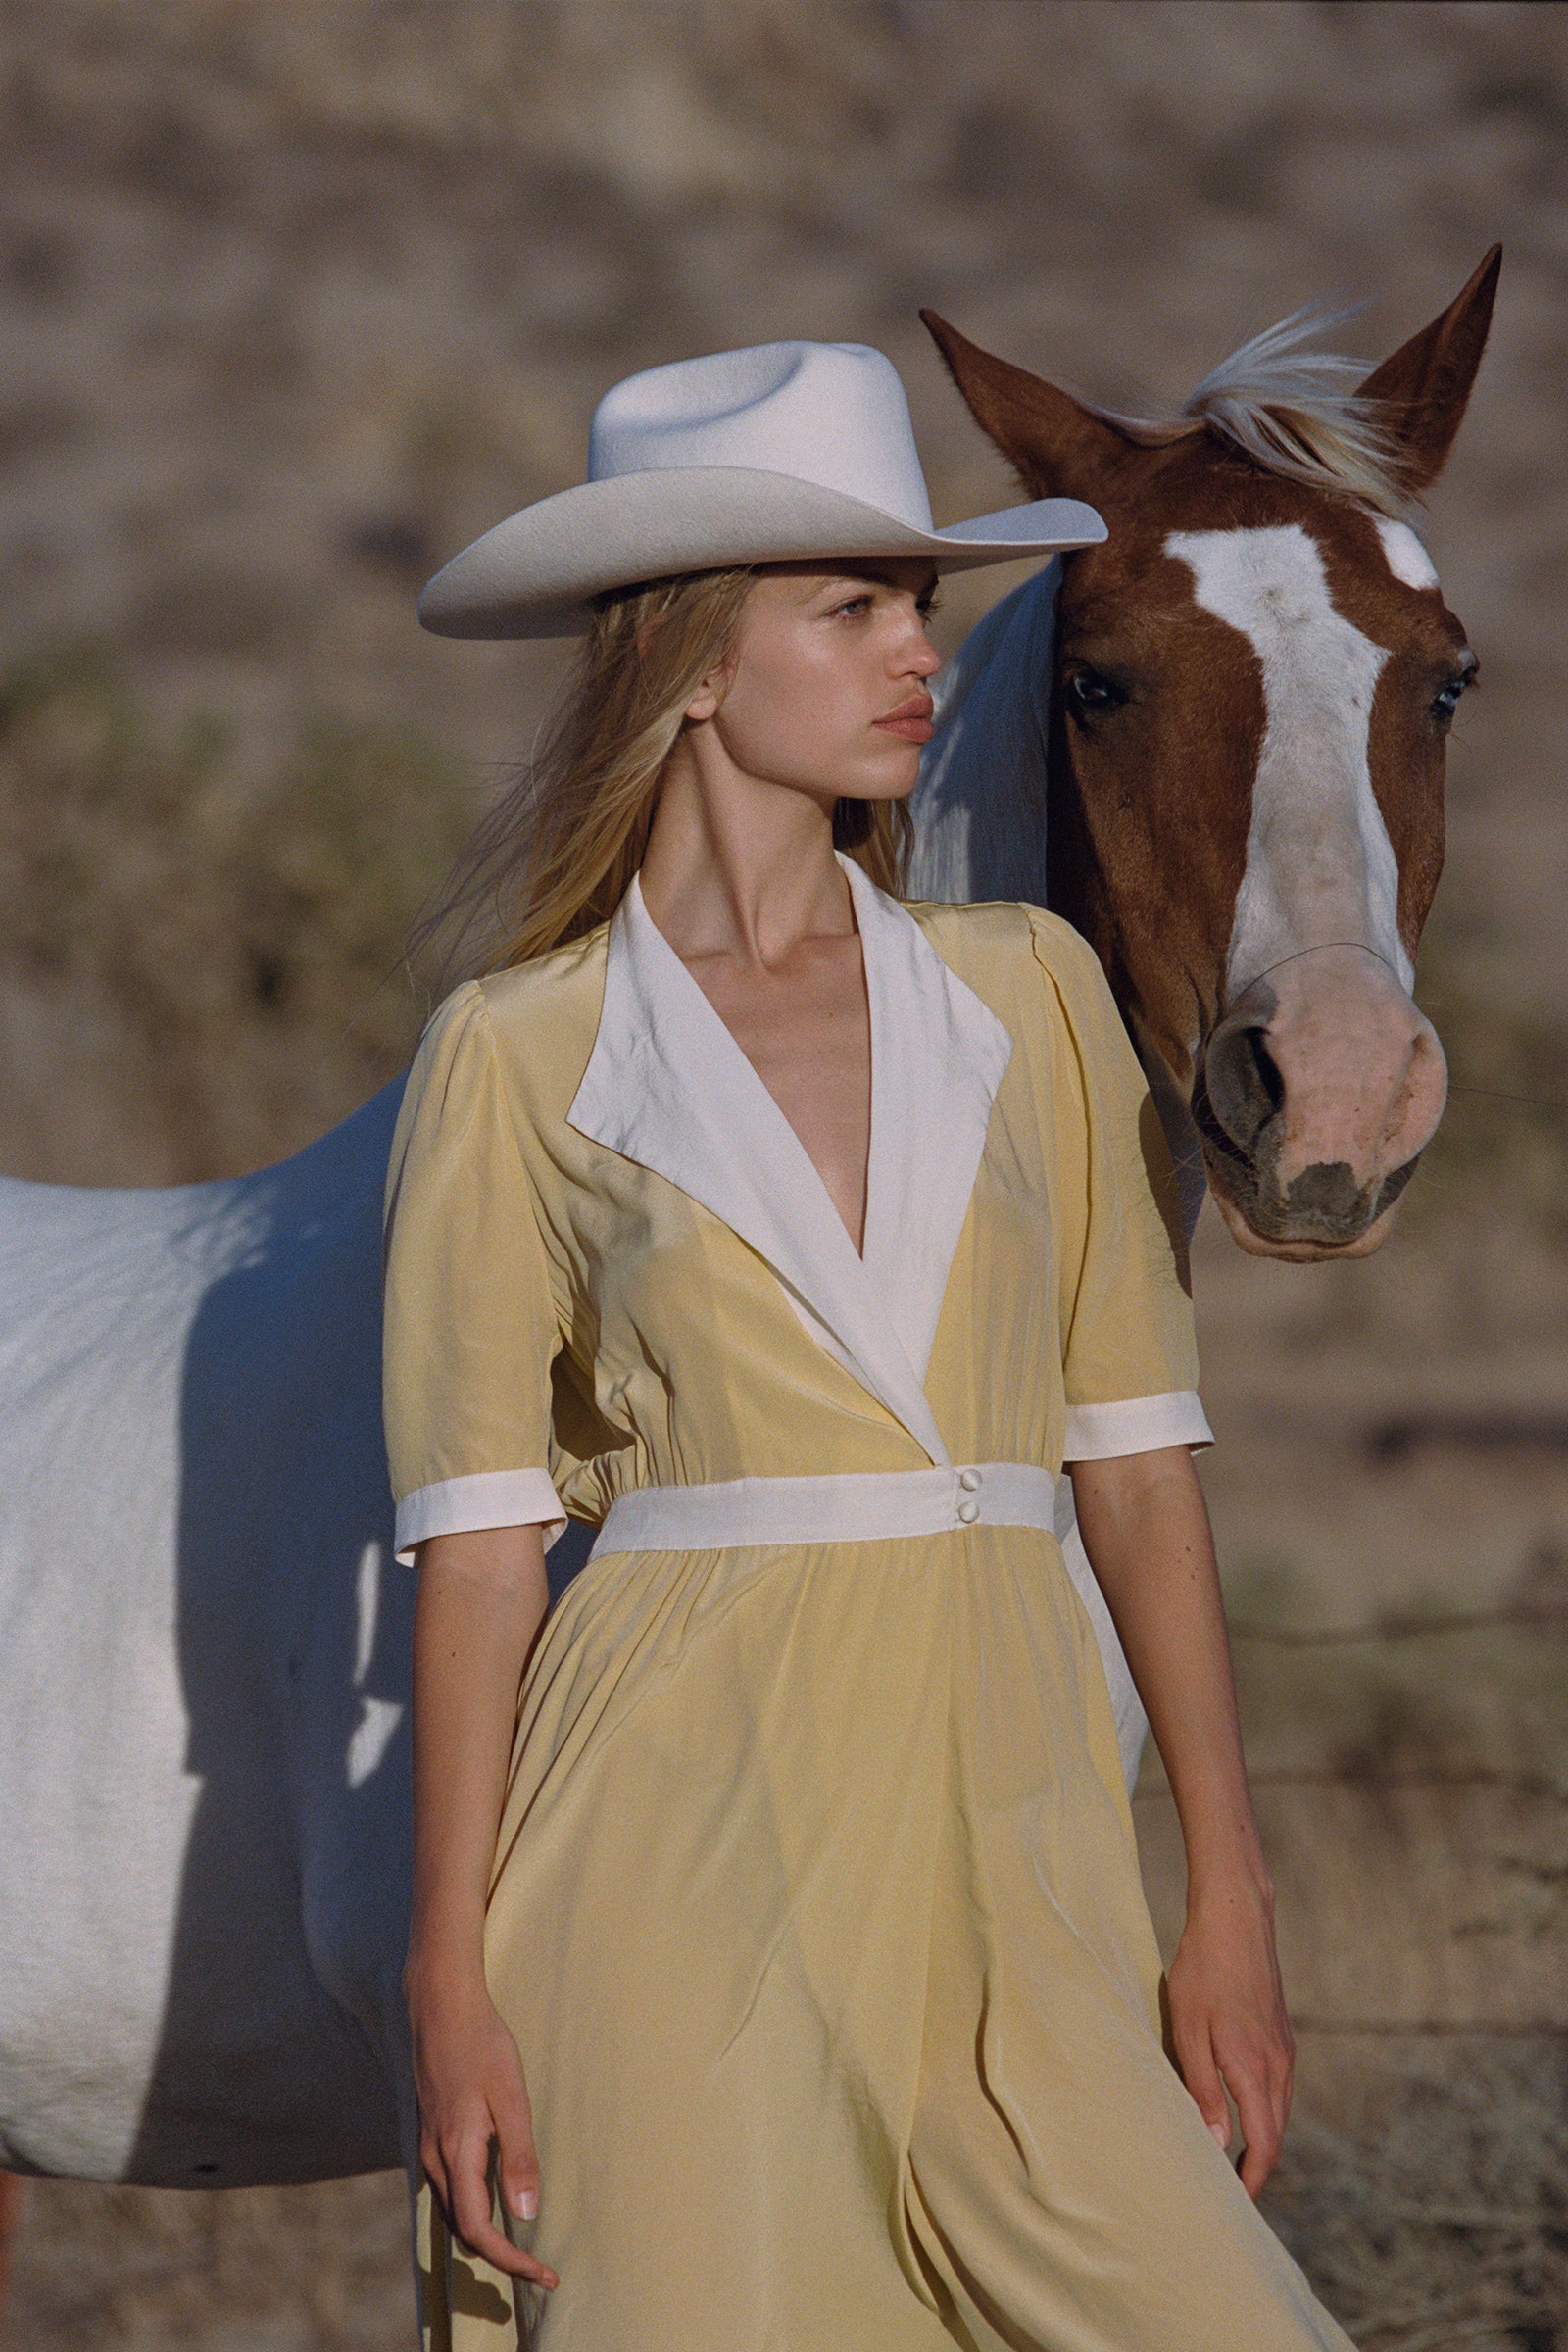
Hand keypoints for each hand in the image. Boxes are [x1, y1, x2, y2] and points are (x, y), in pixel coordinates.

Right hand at [407, 1965, 558, 2289]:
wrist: (440, 2004)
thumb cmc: (481, 2045)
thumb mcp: (511, 2098)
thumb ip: (518, 2157)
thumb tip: (527, 2216)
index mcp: (457, 2154)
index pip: (479, 2231)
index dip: (511, 2261)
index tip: (544, 2275)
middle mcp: (436, 2159)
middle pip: (463, 2230)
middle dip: (500, 2255)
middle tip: (541, 2266)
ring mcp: (430, 2145)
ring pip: (455, 2211)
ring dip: (486, 2234)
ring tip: (524, 2242)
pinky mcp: (432, 2132)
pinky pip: (450, 2187)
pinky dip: (473, 2207)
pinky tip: (498, 2197)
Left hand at [1165, 1867, 1293, 2198]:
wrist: (1236, 1917)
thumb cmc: (1203, 1971)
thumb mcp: (1189, 2030)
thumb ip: (1203, 2088)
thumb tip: (1218, 2143)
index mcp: (1256, 2070)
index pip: (1265, 2145)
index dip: (1252, 2180)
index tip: (1235, 2204)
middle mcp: (1280, 2065)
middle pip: (1275, 2133)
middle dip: (1257, 2166)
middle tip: (1227, 2190)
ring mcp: (1284, 2048)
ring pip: (1277, 2109)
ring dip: (1260, 2138)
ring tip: (1228, 2157)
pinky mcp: (1280, 2032)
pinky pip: (1276, 2085)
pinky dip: (1261, 2109)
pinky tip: (1237, 2107)